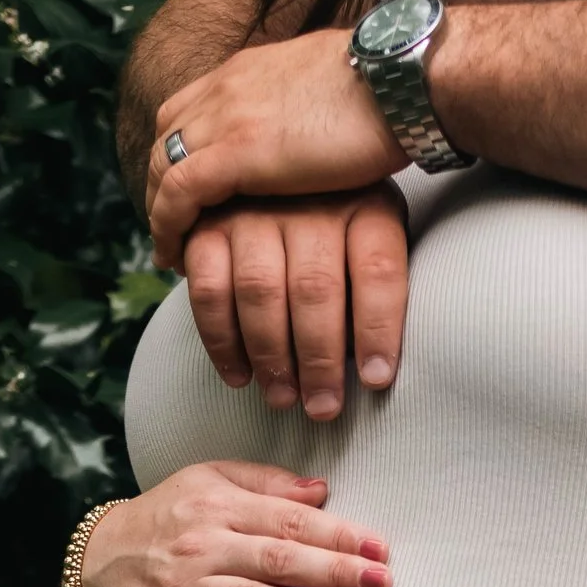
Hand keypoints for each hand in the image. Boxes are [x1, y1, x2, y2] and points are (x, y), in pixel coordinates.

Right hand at [81, 464, 390, 586]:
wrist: (96, 562)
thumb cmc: (167, 519)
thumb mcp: (208, 482)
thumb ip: (266, 484)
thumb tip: (322, 490)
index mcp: (218, 508)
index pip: (288, 521)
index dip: (336, 535)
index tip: (379, 549)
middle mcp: (201, 547)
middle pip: (275, 559)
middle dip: (330, 571)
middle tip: (379, 583)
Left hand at [148, 28, 399, 263]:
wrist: (399, 82)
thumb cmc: (387, 90)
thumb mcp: (331, 91)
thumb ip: (306, 108)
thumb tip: (320, 129)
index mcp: (247, 71)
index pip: (189, 108)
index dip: (181, 152)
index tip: (190, 194)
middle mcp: (226, 88)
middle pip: (166, 136)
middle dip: (161, 184)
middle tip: (174, 228)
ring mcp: (226, 117)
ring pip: (163, 165)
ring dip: (160, 210)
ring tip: (172, 251)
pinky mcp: (236, 152)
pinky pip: (179, 192)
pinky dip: (168, 225)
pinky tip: (175, 257)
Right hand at [181, 186, 414, 418]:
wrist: (271, 178)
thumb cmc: (339, 235)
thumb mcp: (375, 243)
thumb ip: (377, 289)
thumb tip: (373, 369)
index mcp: (365, 204)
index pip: (378, 269)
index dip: (379, 329)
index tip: (376, 380)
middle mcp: (309, 200)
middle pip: (315, 287)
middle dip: (319, 359)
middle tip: (322, 407)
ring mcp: (255, 209)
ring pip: (260, 290)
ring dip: (271, 355)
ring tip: (283, 398)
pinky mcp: (208, 224)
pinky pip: (210, 289)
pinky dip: (222, 341)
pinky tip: (240, 376)